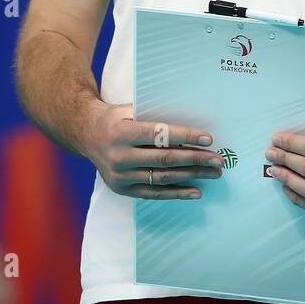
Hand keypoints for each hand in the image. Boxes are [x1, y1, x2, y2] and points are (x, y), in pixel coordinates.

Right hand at [84, 102, 225, 199]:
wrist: (86, 134)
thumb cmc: (116, 118)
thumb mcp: (130, 109)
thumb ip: (155, 115)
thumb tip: (191, 124)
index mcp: (122, 132)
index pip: (160, 135)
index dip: (186, 137)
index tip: (208, 138)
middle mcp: (119, 156)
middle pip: (165, 159)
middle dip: (195, 159)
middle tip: (218, 160)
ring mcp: (120, 175)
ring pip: (162, 177)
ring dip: (191, 176)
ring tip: (213, 173)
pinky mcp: (122, 189)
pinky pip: (154, 193)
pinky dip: (176, 193)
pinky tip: (195, 191)